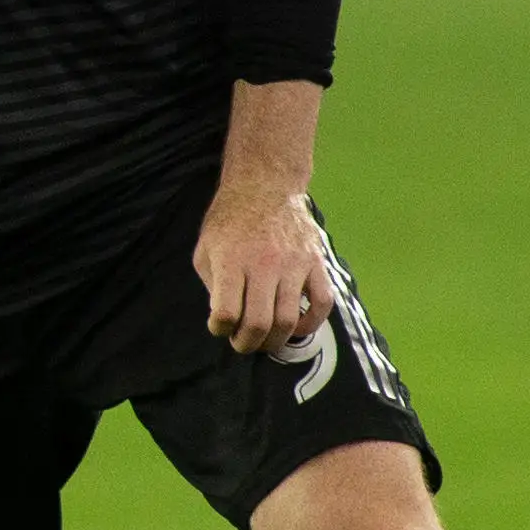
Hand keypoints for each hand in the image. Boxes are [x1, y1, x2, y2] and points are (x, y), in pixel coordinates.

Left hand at [193, 183, 334, 354]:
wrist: (265, 185)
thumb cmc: (230, 220)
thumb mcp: (206, 248)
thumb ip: (212, 284)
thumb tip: (225, 319)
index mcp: (232, 260)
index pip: (226, 313)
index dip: (220, 329)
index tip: (219, 326)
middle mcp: (264, 264)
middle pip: (258, 324)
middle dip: (247, 344)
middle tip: (242, 343)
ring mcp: (294, 264)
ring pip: (289, 320)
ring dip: (275, 341)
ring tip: (265, 339)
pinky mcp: (315, 262)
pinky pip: (322, 303)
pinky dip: (312, 323)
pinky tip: (297, 326)